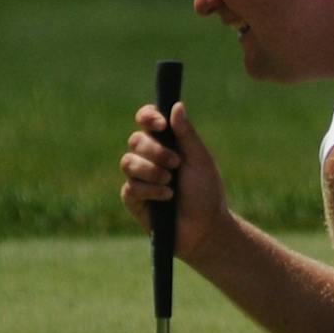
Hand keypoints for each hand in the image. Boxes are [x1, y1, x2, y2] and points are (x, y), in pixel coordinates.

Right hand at [119, 101, 227, 259]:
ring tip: (170, 181)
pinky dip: (150, 190)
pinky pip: (131, 187)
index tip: (161, 124)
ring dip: (151, 170)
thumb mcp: (200, 159)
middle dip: (154, 150)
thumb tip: (176, 105)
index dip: (148, 117)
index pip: (146, 120)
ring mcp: (139, 178)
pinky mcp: (133, 199)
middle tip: (175, 163)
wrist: (205, 227)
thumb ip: (187, 134)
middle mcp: (148, 158)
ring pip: (127, 162)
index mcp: (165, 143)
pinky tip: (167, 197)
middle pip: (135, 140)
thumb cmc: (206, 192)